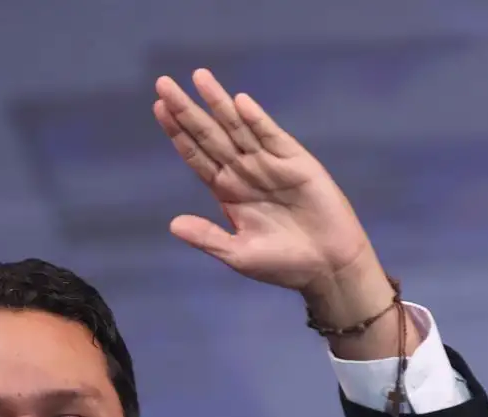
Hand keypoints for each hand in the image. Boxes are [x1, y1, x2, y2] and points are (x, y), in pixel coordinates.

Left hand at [154, 70, 380, 307]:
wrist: (329, 267)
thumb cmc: (284, 265)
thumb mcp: (239, 255)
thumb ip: (208, 237)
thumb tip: (172, 225)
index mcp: (227, 191)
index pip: (196, 155)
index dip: (178, 132)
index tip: (158, 108)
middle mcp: (244, 172)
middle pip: (210, 135)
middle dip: (187, 110)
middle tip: (162, 83)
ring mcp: (269, 164)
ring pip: (238, 128)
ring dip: (219, 103)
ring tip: (199, 77)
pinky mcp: (296, 162)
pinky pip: (272, 136)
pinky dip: (257, 120)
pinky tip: (240, 103)